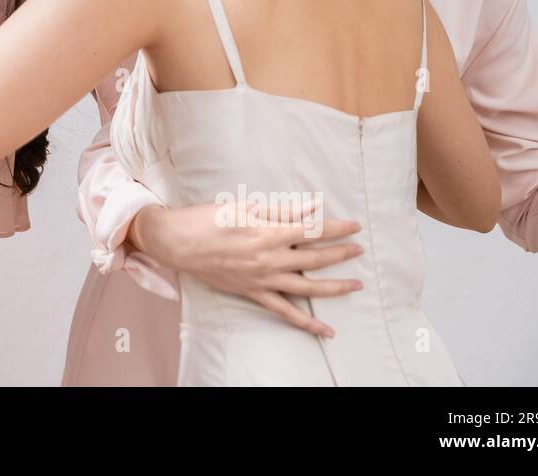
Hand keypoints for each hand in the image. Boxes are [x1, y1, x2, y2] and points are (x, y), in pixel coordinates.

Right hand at [129, 200, 364, 337]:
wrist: (178, 242)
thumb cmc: (208, 219)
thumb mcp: (244, 207)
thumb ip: (281, 210)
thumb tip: (311, 208)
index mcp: (268, 233)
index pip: (312, 230)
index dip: (337, 227)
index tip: (354, 226)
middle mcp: (269, 259)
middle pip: (315, 258)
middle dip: (341, 253)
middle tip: (359, 249)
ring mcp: (262, 279)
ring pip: (307, 287)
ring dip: (335, 287)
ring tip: (356, 285)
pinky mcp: (253, 292)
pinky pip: (285, 311)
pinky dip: (307, 322)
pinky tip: (326, 330)